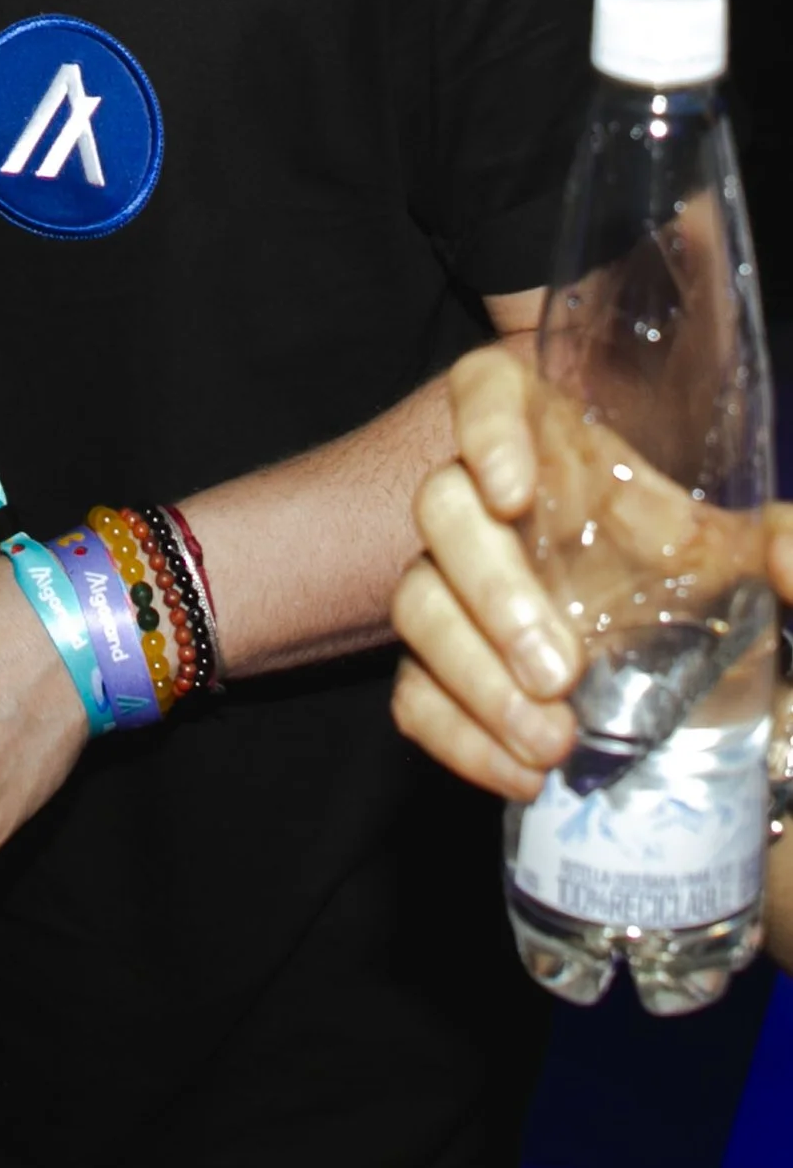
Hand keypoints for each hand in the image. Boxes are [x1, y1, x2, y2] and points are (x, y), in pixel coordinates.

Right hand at [393, 343, 792, 771]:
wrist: (717, 713)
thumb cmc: (724, 609)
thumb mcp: (764, 574)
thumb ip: (789, 551)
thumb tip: (789, 553)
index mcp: (564, 456)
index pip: (489, 391)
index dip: (483, 426)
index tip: (513, 492)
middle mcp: (500, 514)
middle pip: (441, 503)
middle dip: (490, 589)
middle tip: (561, 673)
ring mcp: (463, 592)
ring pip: (416, 601)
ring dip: (471, 674)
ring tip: (551, 743)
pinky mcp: (449, 671)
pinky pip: (414, 692)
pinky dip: (457, 736)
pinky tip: (524, 776)